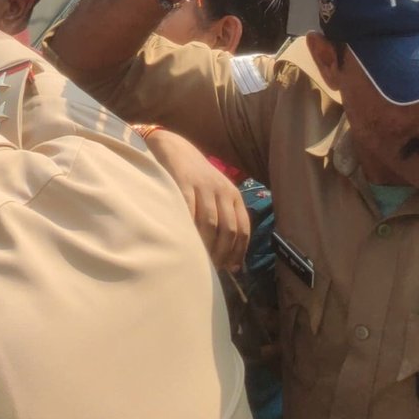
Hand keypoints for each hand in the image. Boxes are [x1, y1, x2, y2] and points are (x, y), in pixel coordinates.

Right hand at [144, 128, 250, 270]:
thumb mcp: (217, 194)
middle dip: (222, 252)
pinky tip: (185, 241)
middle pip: (228, 229)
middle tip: (212, 268)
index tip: (230, 268)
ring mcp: (203, 187)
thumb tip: (233, 261)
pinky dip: (188, 229)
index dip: (238, 251)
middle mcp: (222, 190)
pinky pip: (189, 211)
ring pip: (210, 223)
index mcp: (234, 195)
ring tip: (199, 261)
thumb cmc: (197, 179)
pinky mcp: (183, 184)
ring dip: (206, 246)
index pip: (243, 228)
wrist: (175, 149)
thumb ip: (225, 220)